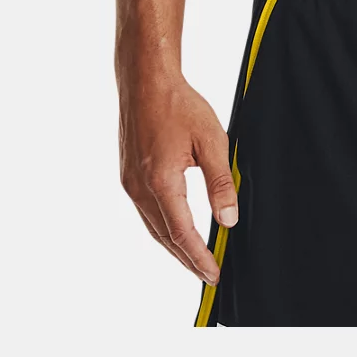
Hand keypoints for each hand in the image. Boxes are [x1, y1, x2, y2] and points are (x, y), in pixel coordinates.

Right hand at [118, 71, 236, 284]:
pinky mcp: (127, 175)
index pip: (182, 234)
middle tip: (207, 275)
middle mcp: (139, 188)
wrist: (145, 81)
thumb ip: (220, 183)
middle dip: (186, 260)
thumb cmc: (178, 105)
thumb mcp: (211, 140)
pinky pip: (145, 212)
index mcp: (160, 182)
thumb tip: (229, 219)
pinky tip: (174, 229)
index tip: (214, 274)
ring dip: (173, 247)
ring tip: (193, 260)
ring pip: (152, 227)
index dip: (199, 258)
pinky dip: (161, 228)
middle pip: (164, 238)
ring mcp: (129, 183)